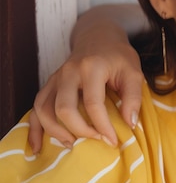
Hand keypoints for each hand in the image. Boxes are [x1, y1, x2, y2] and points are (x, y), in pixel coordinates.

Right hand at [28, 7, 145, 152]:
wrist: (99, 37)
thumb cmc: (119, 57)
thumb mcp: (133, 72)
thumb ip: (133, 97)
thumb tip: (130, 124)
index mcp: (91, 67)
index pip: (93, 103)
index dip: (102, 126)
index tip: (112, 141)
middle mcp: (68, 72)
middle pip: (64, 108)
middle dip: (80, 131)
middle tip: (96, 142)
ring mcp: (55, 78)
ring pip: (43, 109)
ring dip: (56, 131)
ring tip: (73, 145)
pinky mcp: (50, 84)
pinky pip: (36, 107)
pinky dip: (35, 128)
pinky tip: (39, 145)